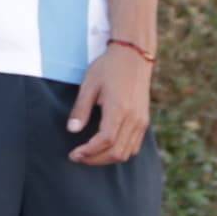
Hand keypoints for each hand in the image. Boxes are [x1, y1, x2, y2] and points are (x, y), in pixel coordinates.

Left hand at [67, 44, 152, 163]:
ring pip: (126, 153)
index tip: (74, 154)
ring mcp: (141, 121)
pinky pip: (134, 146)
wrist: (134, 56)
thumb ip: (81, 109)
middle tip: (77, 157)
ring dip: (106, 159)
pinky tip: (104, 149)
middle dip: (95, 159)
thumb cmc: (109, 67)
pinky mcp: (144, 121)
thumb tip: (72, 130)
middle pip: (116, 152)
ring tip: (88, 155)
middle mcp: (134, 118)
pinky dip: (119, 153)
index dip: (89, 152)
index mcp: (119, 109)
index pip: (106, 141)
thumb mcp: (89, 84)